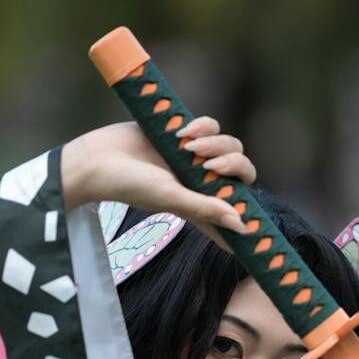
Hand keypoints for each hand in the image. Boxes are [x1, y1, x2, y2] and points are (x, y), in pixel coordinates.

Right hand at [61, 117, 256, 251]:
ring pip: (229, 146)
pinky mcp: (182, 133)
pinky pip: (210, 126)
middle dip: (233, 167)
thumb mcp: (171, 198)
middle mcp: (199, 180)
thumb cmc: (129, 185)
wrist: (97, 158)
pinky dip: (204, 126)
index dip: (250, 220)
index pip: (234, 214)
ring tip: (189, 146)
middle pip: (240, 173)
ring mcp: (192, 156)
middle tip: (210, 168)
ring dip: (217, 144)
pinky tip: (184, 131)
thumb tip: (243, 226)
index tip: (261, 232)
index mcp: (199, 202)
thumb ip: (206, 209)